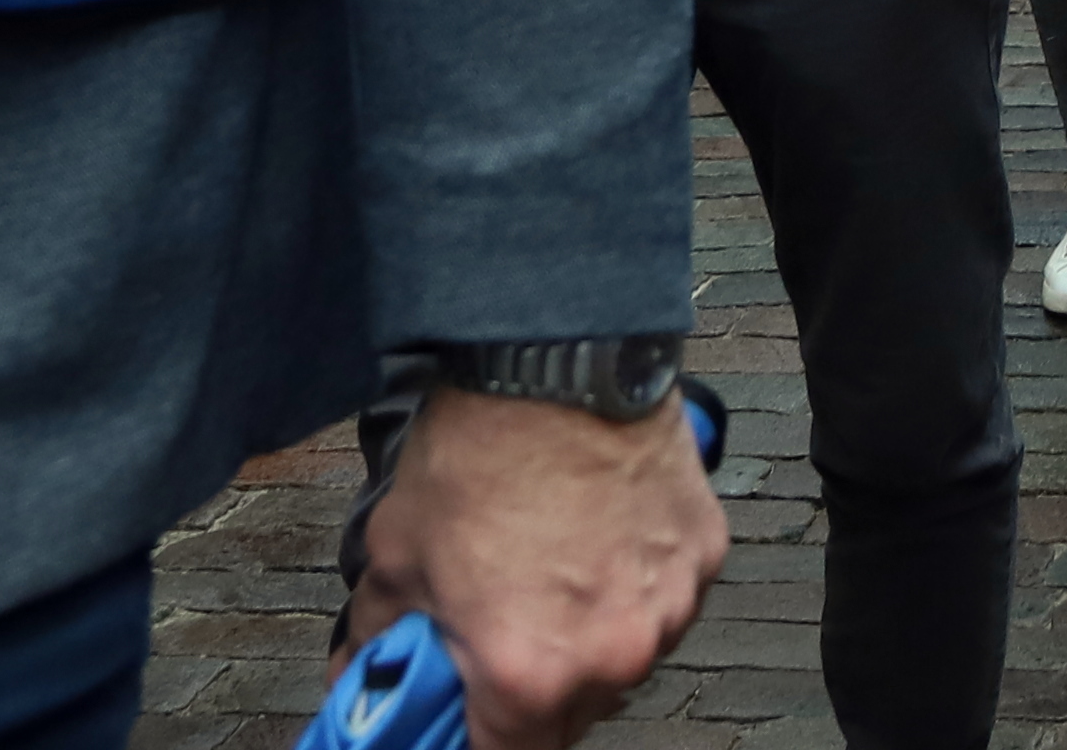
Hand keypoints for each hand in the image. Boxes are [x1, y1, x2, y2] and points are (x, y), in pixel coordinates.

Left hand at [344, 386, 724, 743]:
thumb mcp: (398, 554)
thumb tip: (362, 671)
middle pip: (571, 717)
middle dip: (531, 689)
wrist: (560, 355)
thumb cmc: (485, 447)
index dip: (475, 738)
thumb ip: (379, 638)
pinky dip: (633, 584)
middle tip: (499, 633)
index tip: (463, 714)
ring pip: (623, 659)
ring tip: (550, 571)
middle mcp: (611, 656)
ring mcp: (668, 607)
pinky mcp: (703, 556)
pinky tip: (597, 536)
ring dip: (589, 638)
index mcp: (529, 674)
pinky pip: (664, 600)